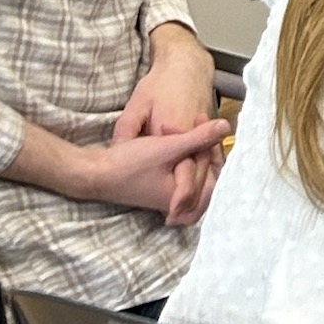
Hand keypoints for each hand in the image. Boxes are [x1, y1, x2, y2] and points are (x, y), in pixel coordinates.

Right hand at [80, 120, 232, 225]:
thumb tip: (227, 127)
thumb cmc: (131, 164)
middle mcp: (180, 203)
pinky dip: (186, 154)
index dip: (212, 145)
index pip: (215, 173)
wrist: (97, 173)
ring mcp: (171, 197)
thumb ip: (198, 138)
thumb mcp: (168, 147)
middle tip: (197, 120)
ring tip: (190, 125)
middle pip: (208, 172)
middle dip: (205, 145)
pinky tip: (180, 138)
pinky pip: (184, 173)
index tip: (202, 121)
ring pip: (196, 172)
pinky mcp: (162, 189)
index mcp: (185, 199)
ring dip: (196, 148)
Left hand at [114, 26, 224, 224]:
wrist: (184, 62)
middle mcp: (193, 135)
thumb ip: (127, 130)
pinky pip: (213, 160)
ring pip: (211, 170)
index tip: (170, 215)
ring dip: (201, 192)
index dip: (178, 197)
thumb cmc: (160, 83)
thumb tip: (119, 151)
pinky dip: (209, 177)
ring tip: (185, 213)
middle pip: (200, 176)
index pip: (181, 171)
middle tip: (176, 220)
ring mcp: (204, 133)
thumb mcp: (136, 105)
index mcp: (174, 131)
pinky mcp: (207, 132)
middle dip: (190, 202)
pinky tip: (198, 191)